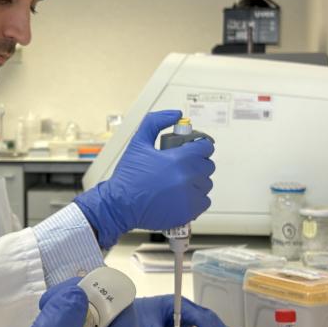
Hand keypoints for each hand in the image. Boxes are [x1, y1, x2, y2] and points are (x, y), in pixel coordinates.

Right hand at [74, 110, 214, 246]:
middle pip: (207, 165)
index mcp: (179, 159)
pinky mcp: (189, 212)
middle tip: (180, 166)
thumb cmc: (128, 177)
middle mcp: (187, 178)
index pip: (206, 147)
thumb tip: (175, 114)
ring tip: (178, 182)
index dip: (199, 146)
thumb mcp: (138, 142)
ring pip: (206, 184)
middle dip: (196, 163)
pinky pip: (204, 201)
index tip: (192, 149)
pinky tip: (180, 196)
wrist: (120, 205)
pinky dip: (196, 198)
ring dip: (196, 181)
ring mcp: (190, 196)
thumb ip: (156, 122)